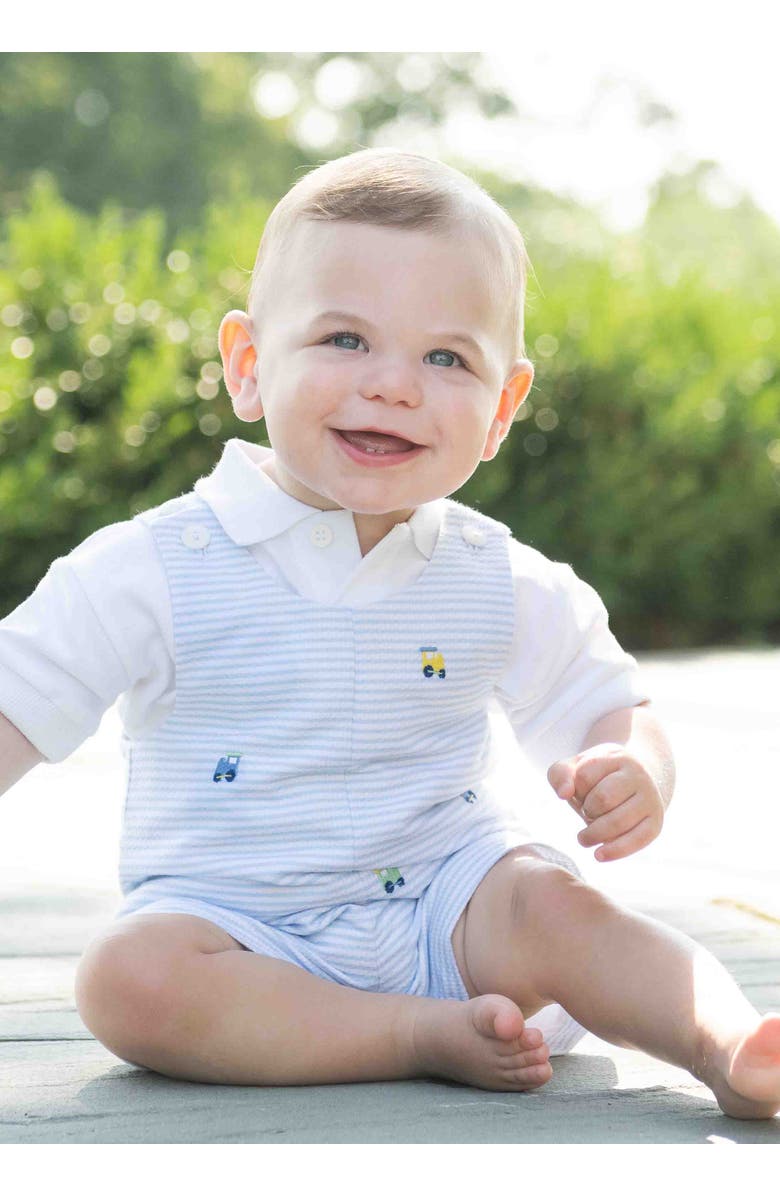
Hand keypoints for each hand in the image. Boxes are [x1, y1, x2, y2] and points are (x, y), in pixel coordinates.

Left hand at [547, 743, 664, 861]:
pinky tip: (598, 855)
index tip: (581, 794)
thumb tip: (564, 794)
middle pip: (602, 799)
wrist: (636, 785)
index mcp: (616, 757)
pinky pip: (637, 840)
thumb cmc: (598, 780)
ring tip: (585, 837)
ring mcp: (650, 798)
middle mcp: (638, 775)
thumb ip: (560, 775)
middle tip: (587, 814)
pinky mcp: (656, 822)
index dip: (575, 791)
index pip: (583, 777)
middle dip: (587, 811)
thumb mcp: (576, 769)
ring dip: (594, 833)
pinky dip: (615, 850)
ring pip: (617, 821)